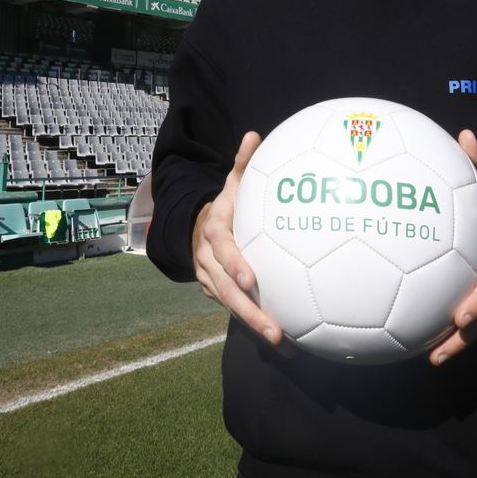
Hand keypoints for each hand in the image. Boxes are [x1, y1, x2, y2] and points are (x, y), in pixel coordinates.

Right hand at [192, 131, 282, 345]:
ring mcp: (209, 280)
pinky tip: (283, 343)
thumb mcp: (232, 183)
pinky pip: (234, 310)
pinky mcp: (215, 292)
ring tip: (281, 342)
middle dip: (249, 311)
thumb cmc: (226, 204)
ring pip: (230, 305)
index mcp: (213, 232)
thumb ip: (244, 163)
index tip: (250, 278)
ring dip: (253, 324)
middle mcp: (207, 260)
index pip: (222, 250)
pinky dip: (254, 324)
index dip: (233, 264)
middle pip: (226, 290)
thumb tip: (254, 134)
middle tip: (275, 331)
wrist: (193, 227)